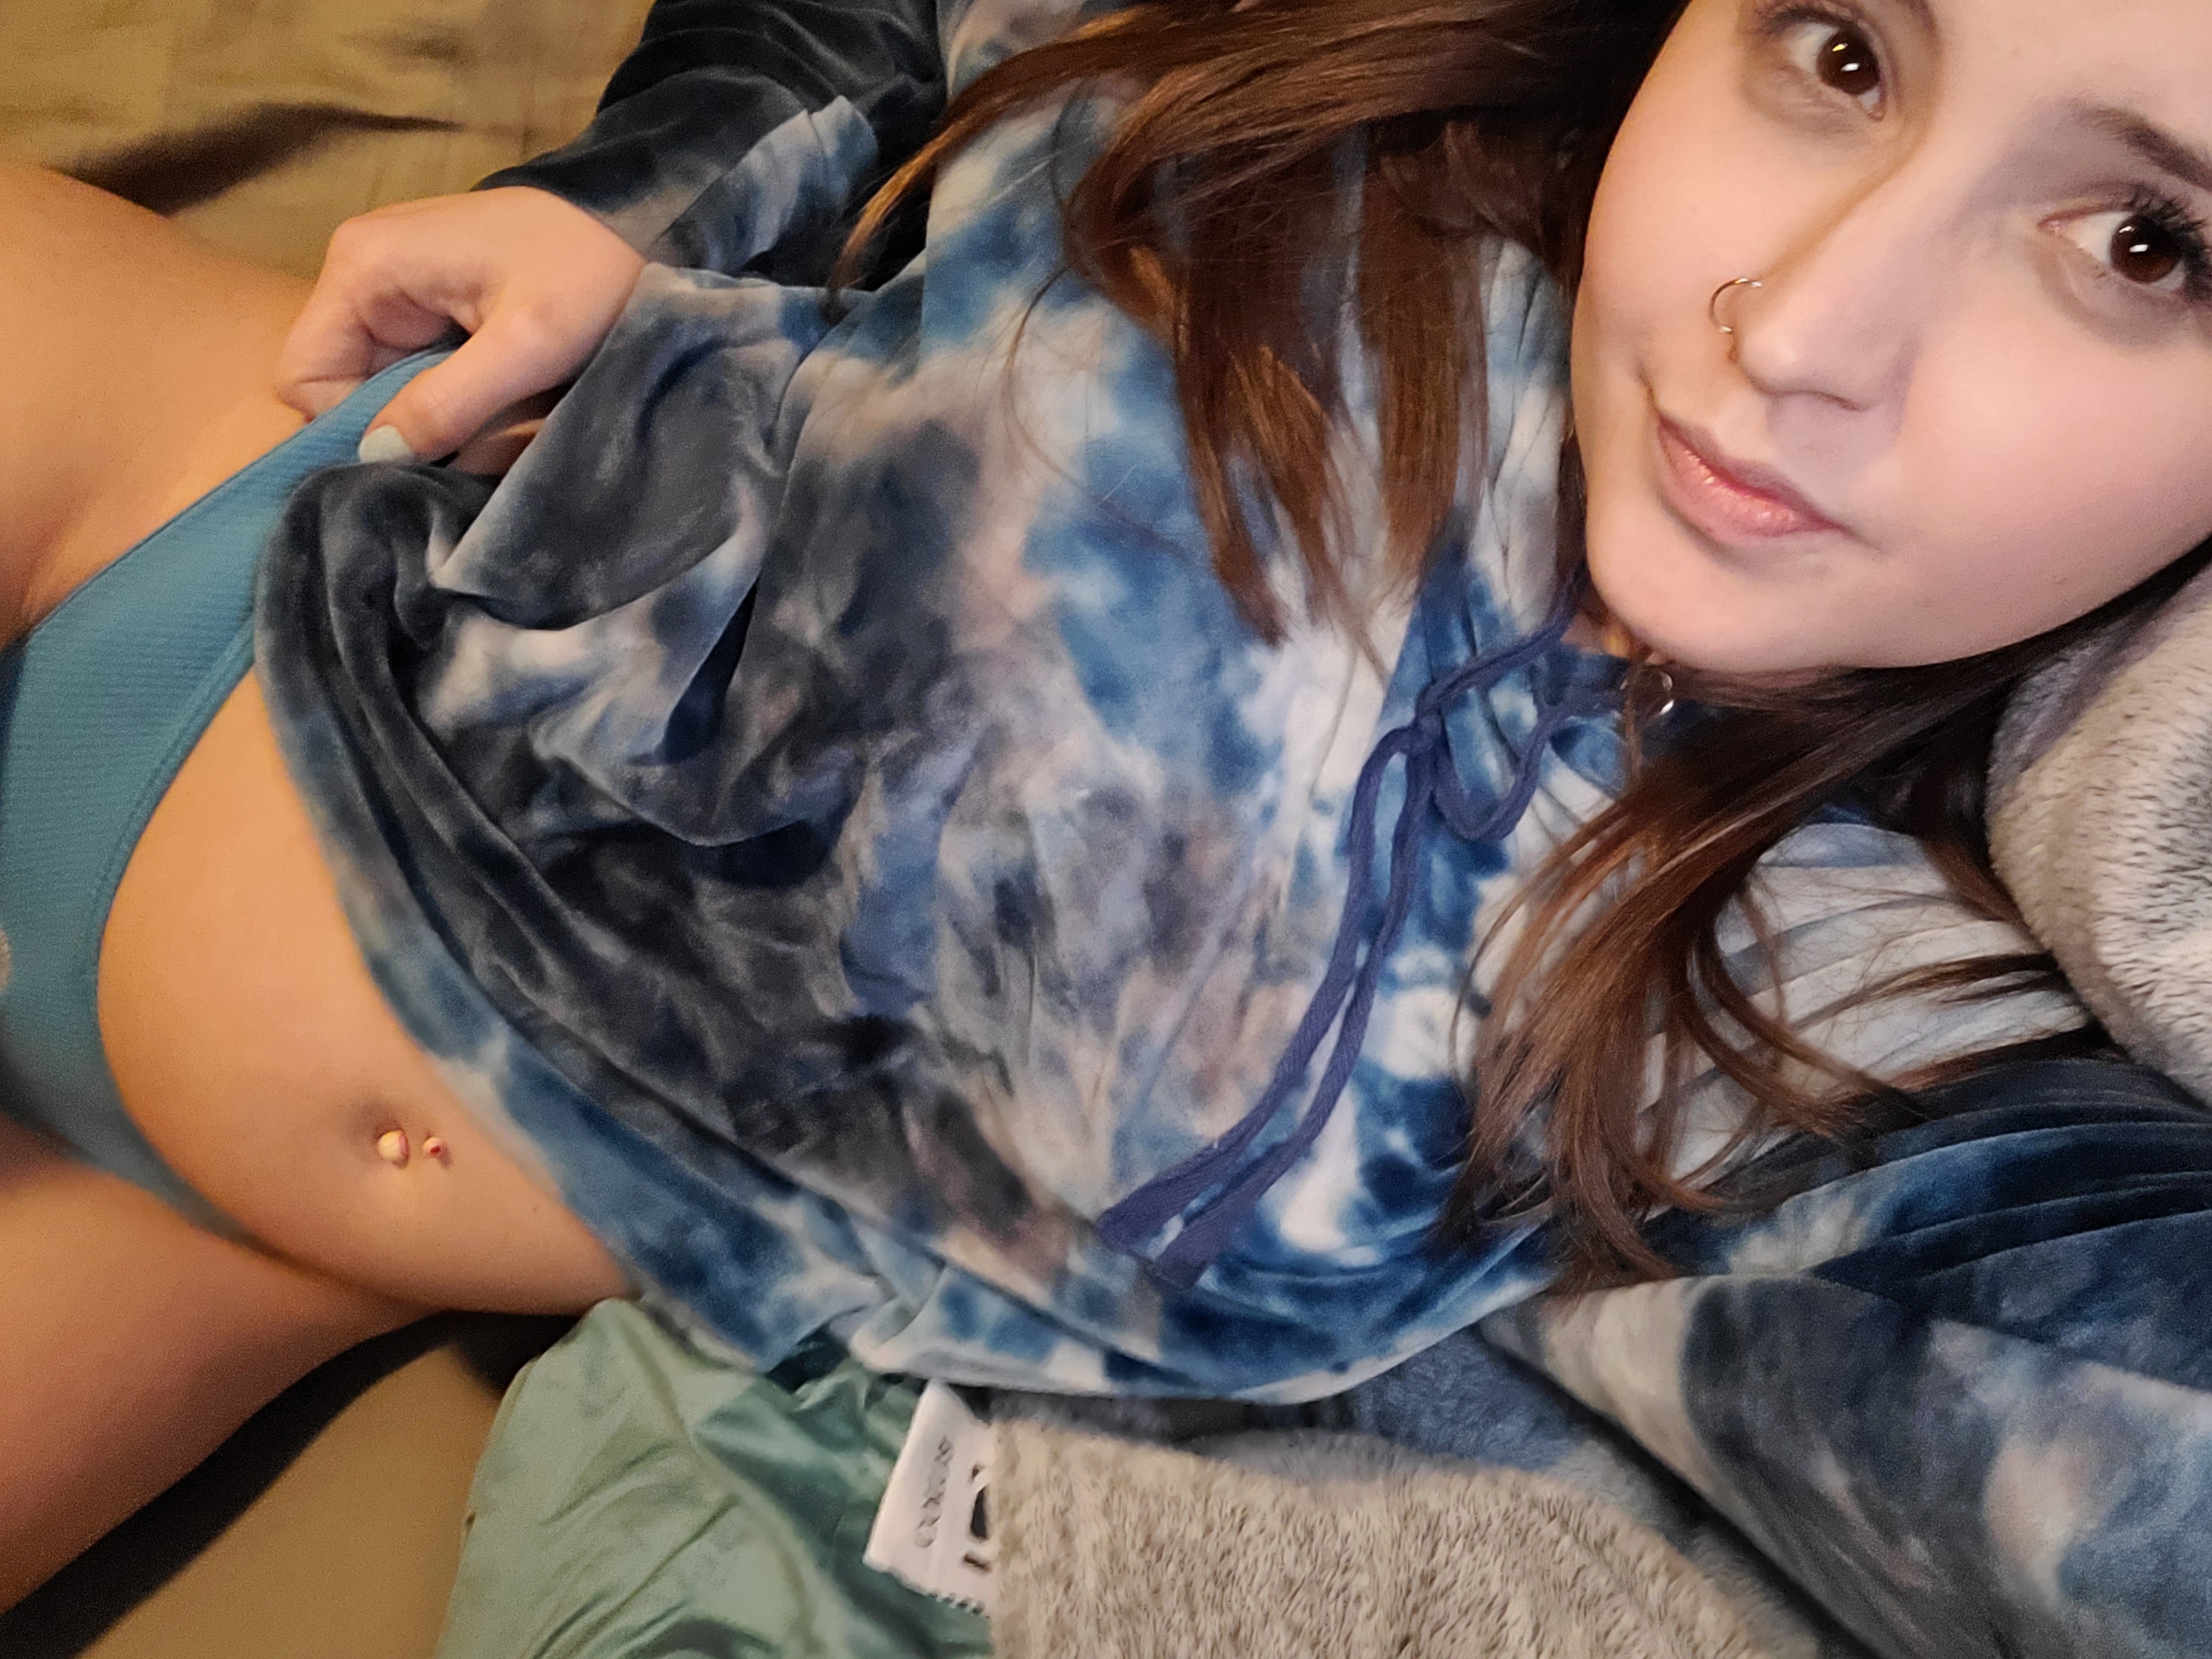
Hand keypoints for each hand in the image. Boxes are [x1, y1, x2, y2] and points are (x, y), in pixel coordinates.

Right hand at [276, 187, 645, 463]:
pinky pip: (423, 373)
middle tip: (479, 438)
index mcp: (363, 268)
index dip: (354, 427)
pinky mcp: (434, 303)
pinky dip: (460, 398)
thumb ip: (448, 403)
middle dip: (405, 425)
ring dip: (439, 417)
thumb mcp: (527, 346)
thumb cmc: (589, 272)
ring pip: (388, 388)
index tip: (425, 449)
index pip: (304, 378)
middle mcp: (363, 272)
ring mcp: (398, 286)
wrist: (650, 221)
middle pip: (345, 387)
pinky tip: (506, 395)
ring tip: (504, 412)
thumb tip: (377, 455)